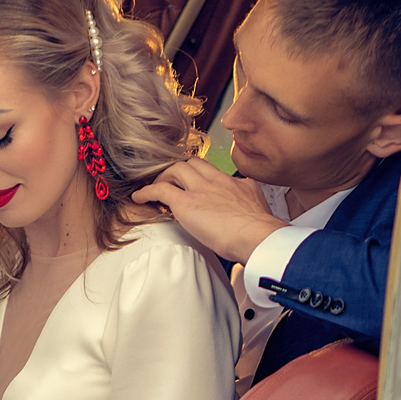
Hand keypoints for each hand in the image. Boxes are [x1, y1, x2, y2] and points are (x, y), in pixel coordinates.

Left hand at [132, 158, 285, 264]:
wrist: (257, 235)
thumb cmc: (261, 233)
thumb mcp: (259, 211)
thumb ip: (250, 206)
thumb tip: (250, 214)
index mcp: (236, 183)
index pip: (213, 171)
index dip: (200, 174)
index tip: (194, 182)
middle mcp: (217, 180)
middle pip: (193, 163)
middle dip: (180, 169)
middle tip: (171, 181)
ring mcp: (200, 189)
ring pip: (176, 169)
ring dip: (163, 177)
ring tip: (154, 187)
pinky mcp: (186, 202)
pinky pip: (161, 190)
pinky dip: (147, 191)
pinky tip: (139, 197)